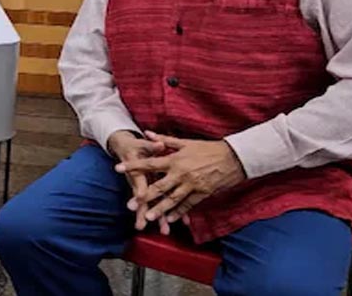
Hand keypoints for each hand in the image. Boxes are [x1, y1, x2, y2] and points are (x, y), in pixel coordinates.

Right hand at [106, 130, 170, 232]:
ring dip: (158, 217)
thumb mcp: (142, 144)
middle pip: (143, 199)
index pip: (138, 181)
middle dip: (145, 212)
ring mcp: (144, 187)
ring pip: (151, 204)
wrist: (124, 149)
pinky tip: (174, 223)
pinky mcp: (149, 190)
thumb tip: (158, 144)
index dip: (139, 189)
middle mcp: (139, 182)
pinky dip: (167, 212)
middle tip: (144, 224)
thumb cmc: (134, 147)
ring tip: (164, 231)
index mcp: (137, 170)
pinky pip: (158, 203)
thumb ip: (151, 146)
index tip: (140, 197)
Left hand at [115, 131, 246, 225]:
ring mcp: (192, 185)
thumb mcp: (187, 142)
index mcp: (175, 159)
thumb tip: (147, 133)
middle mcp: (181, 173)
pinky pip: (188, 205)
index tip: (118, 168)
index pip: (150, 163)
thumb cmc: (209, 148)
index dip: (134, 166)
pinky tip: (171, 219)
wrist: (234, 158)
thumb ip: (165, 140)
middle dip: (144, 196)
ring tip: (149, 217)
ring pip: (172, 199)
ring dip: (160, 209)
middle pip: (159, 186)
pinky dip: (179, 212)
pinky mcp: (202, 193)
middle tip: (131, 204)